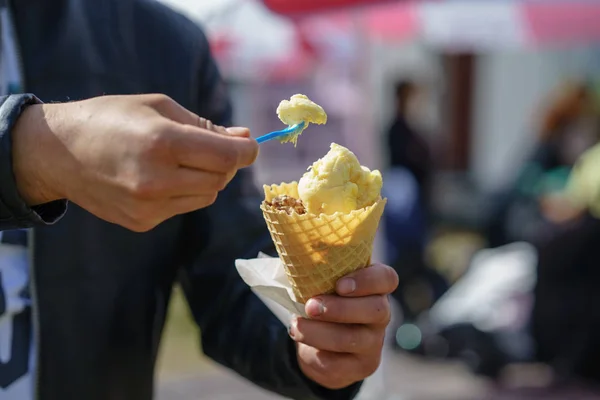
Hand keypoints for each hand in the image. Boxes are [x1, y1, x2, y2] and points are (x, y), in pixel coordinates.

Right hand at [11, 94, 257, 230]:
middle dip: (225, 163)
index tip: (250, 145)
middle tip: (212, 147)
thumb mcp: (158, 107)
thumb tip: (244, 138)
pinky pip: (184, 207)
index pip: (226, 157)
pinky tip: (158, 177)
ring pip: (207, 195)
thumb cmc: (111, 119)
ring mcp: (149, 206)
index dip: (246, 151)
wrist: (58, 153)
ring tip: (178, 161)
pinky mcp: (143, 222)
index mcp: (162, 143)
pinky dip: (183, 191)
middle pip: (220, 178)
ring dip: (205, 178)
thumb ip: (205, 125)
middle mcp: (157, 180)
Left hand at [290, 264, 398, 389]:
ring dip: (319, 332)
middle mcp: (381, 314)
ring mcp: (373, 342)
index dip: (367, 280)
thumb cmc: (323, 299)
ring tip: (296, 325)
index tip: (340, 284)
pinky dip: (315, 352)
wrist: (320, 342)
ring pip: (353, 339)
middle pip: (375, 310)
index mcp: (376, 288)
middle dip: (340, 308)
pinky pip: (338, 363)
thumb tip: (297, 254)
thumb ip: (321, 269)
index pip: (387, 279)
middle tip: (311, 306)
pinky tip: (301, 341)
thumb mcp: (325, 281)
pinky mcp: (360, 367)